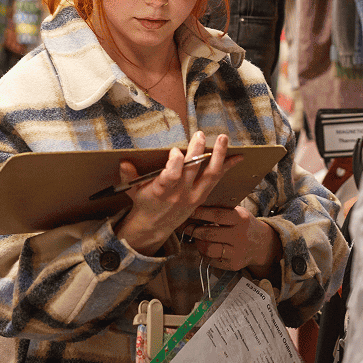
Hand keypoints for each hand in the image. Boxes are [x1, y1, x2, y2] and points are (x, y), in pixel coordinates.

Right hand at [114, 133, 240, 255]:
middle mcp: (180, 193)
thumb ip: (129, 175)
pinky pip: (217, 180)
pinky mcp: (202, 195)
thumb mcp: (133, 190)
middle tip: (199, 135)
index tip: (175, 150)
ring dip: (219, 156)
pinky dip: (228, 167)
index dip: (175, 163)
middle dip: (197, 151)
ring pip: (210, 175)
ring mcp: (194, 195)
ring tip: (223, 139)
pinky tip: (238, 157)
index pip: (171, 176)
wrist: (155, 226)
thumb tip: (123, 162)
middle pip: (192, 170)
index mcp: (162, 191)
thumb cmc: (145, 203)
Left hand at [185, 205, 282, 277]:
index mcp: (241, 219)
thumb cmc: (243, 224)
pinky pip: (211, 260)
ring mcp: (237, 252)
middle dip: (194, 229)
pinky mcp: (233, 265)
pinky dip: (204, 253)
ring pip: (208, 249)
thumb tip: (194, 207)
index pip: (217, 215)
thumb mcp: (238, 212)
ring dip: (198, 242)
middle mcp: (240, 236)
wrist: (261, 244)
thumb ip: (220, 209)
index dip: (200, 213)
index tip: (189, 211)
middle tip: (186, 226)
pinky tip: (206, 246)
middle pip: (209, 233)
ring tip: (196, 237)